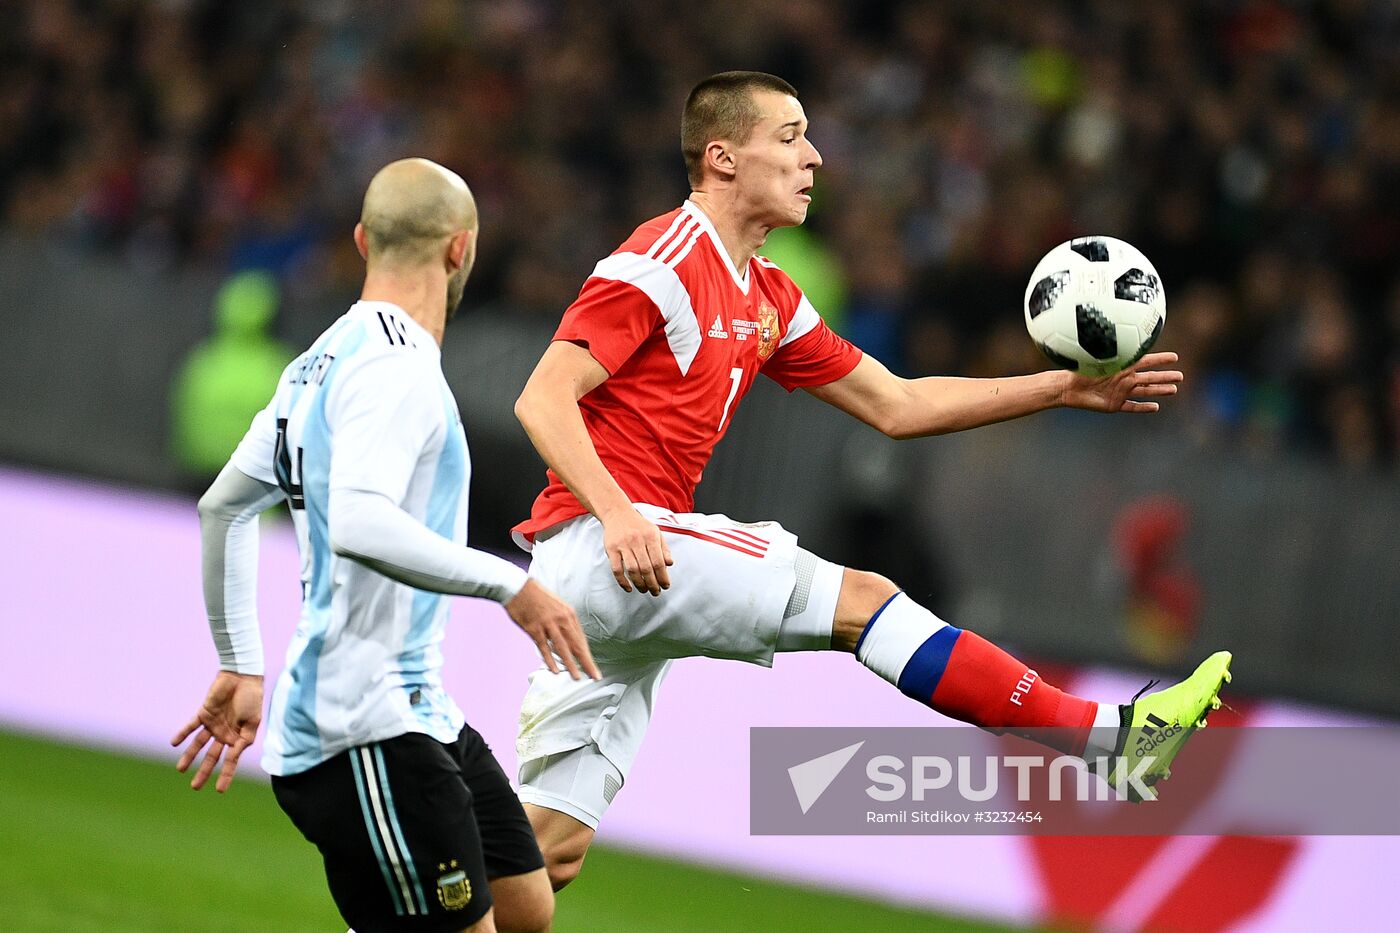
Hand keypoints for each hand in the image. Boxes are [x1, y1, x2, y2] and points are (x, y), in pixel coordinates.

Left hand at [172, 671, 263, 792]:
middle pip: (212, 756)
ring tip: (180, 770)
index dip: (226, 775)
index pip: (230, 761)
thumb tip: (234, 756)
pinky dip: (182, 734)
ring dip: (189, 756)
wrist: (243, 677)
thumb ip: (243, 740)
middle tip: (195, 787)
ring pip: (199, 745)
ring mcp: (213, 724)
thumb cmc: (252, 698)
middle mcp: (225, 734)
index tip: (219, 790)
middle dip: (204, 772)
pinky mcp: (204, 713)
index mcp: (239, 737)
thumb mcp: (253, 722)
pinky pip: (191, 726)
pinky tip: (174, 743)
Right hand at [506, 578, 601, 679]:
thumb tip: (570, 640)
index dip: (587, 655)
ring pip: (562, 648)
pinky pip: (544, 647)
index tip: (593, 667)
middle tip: (594, 676)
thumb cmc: (537, 597)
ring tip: (577, 677)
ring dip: (570, 664)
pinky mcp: (534, 629)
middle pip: (576, 645)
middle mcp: (561, 619)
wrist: (518, 587)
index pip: (581, 639)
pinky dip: (549, 660)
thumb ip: (564, 622)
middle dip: (586, 662)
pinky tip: (555, 670)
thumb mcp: (557, 606)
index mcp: (569, 614)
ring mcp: (548, 624)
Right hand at [599, 506, 673, 595]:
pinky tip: (629, 588)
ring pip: (632, 570)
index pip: (658, 562)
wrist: (618, 513)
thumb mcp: (656, 532)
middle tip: (656, 592)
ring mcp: (623, 545)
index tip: (665, 586)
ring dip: (640, 584)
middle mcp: (637, 541)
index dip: (663, 576)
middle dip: (653, 583)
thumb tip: (670, 564)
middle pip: (646, 568)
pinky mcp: (611, 549)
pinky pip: (617, 569)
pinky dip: (623, 581)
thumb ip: (664, 548)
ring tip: (645, 590)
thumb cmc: (639, 525)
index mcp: (650, 537)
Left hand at [1061, 351, 1182, 412]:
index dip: (1160, 359)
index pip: (1146, 361)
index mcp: (1122, 366)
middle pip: (1149, 377)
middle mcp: (1124, 379)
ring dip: (1158, 391)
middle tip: (1181, 376)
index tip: (1175, 357)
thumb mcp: (1099, 362)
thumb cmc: (1081, 370)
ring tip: (1173, 390)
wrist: (1067, 387)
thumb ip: (1114, 360)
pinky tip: (1155, 407)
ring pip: (1144, 392)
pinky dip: (1142, 407)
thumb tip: (1126, 353)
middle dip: (1165, 377)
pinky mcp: (1114, 405)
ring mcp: (1120, 392)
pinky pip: (1132, 407)